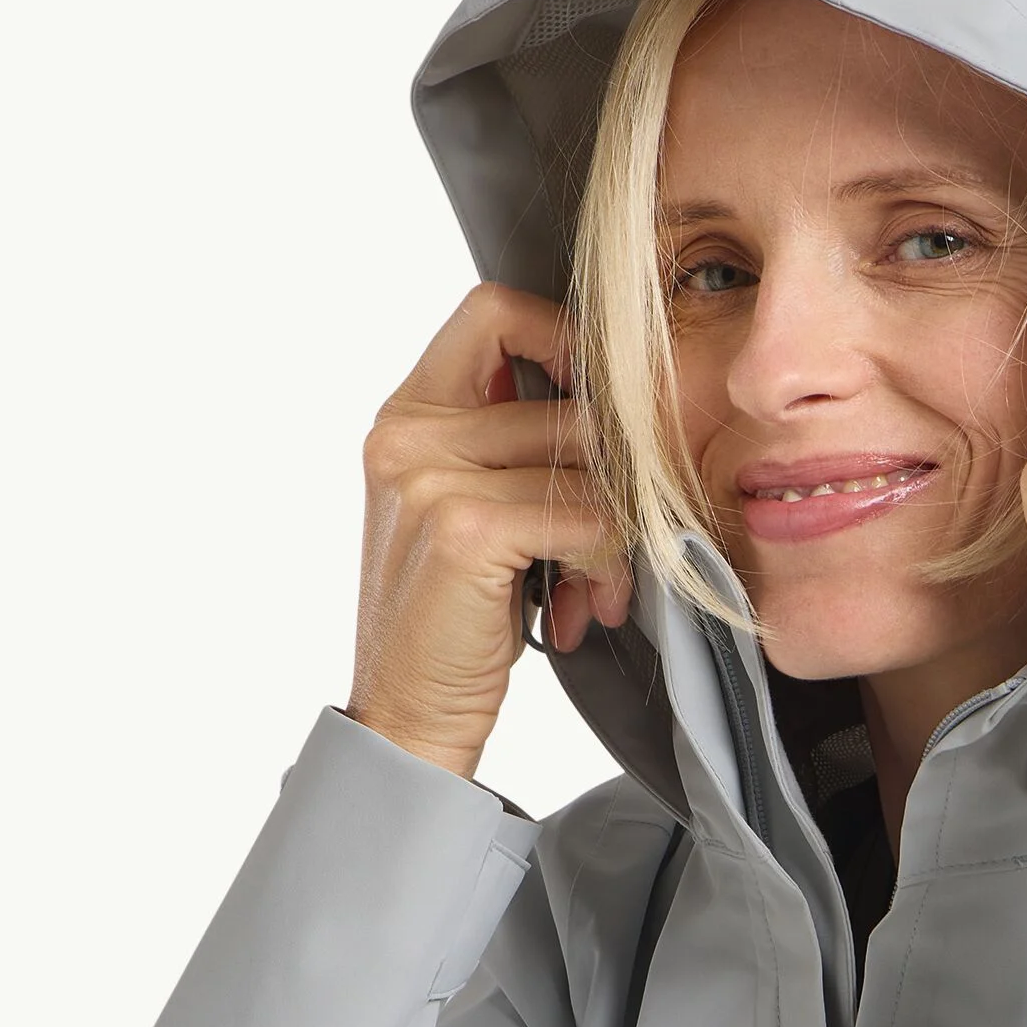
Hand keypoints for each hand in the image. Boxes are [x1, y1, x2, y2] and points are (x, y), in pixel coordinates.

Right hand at [348, 283, 633, 780]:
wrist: (409, 715)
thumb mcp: (469, 513)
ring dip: (615, 536)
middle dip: (613, 479)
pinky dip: (606, 565)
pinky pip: (588, 517)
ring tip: (593, 590)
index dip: (562, 339)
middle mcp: (408, 434)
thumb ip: (512, 448)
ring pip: (589, 464)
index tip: (599, 406)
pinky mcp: (466, 529)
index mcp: (406, 416)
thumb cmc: (456, 620)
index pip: (493, 311)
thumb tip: (619, 403)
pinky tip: (581, 610)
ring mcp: (431, 477)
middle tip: (609, 552)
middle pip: (567, 402)